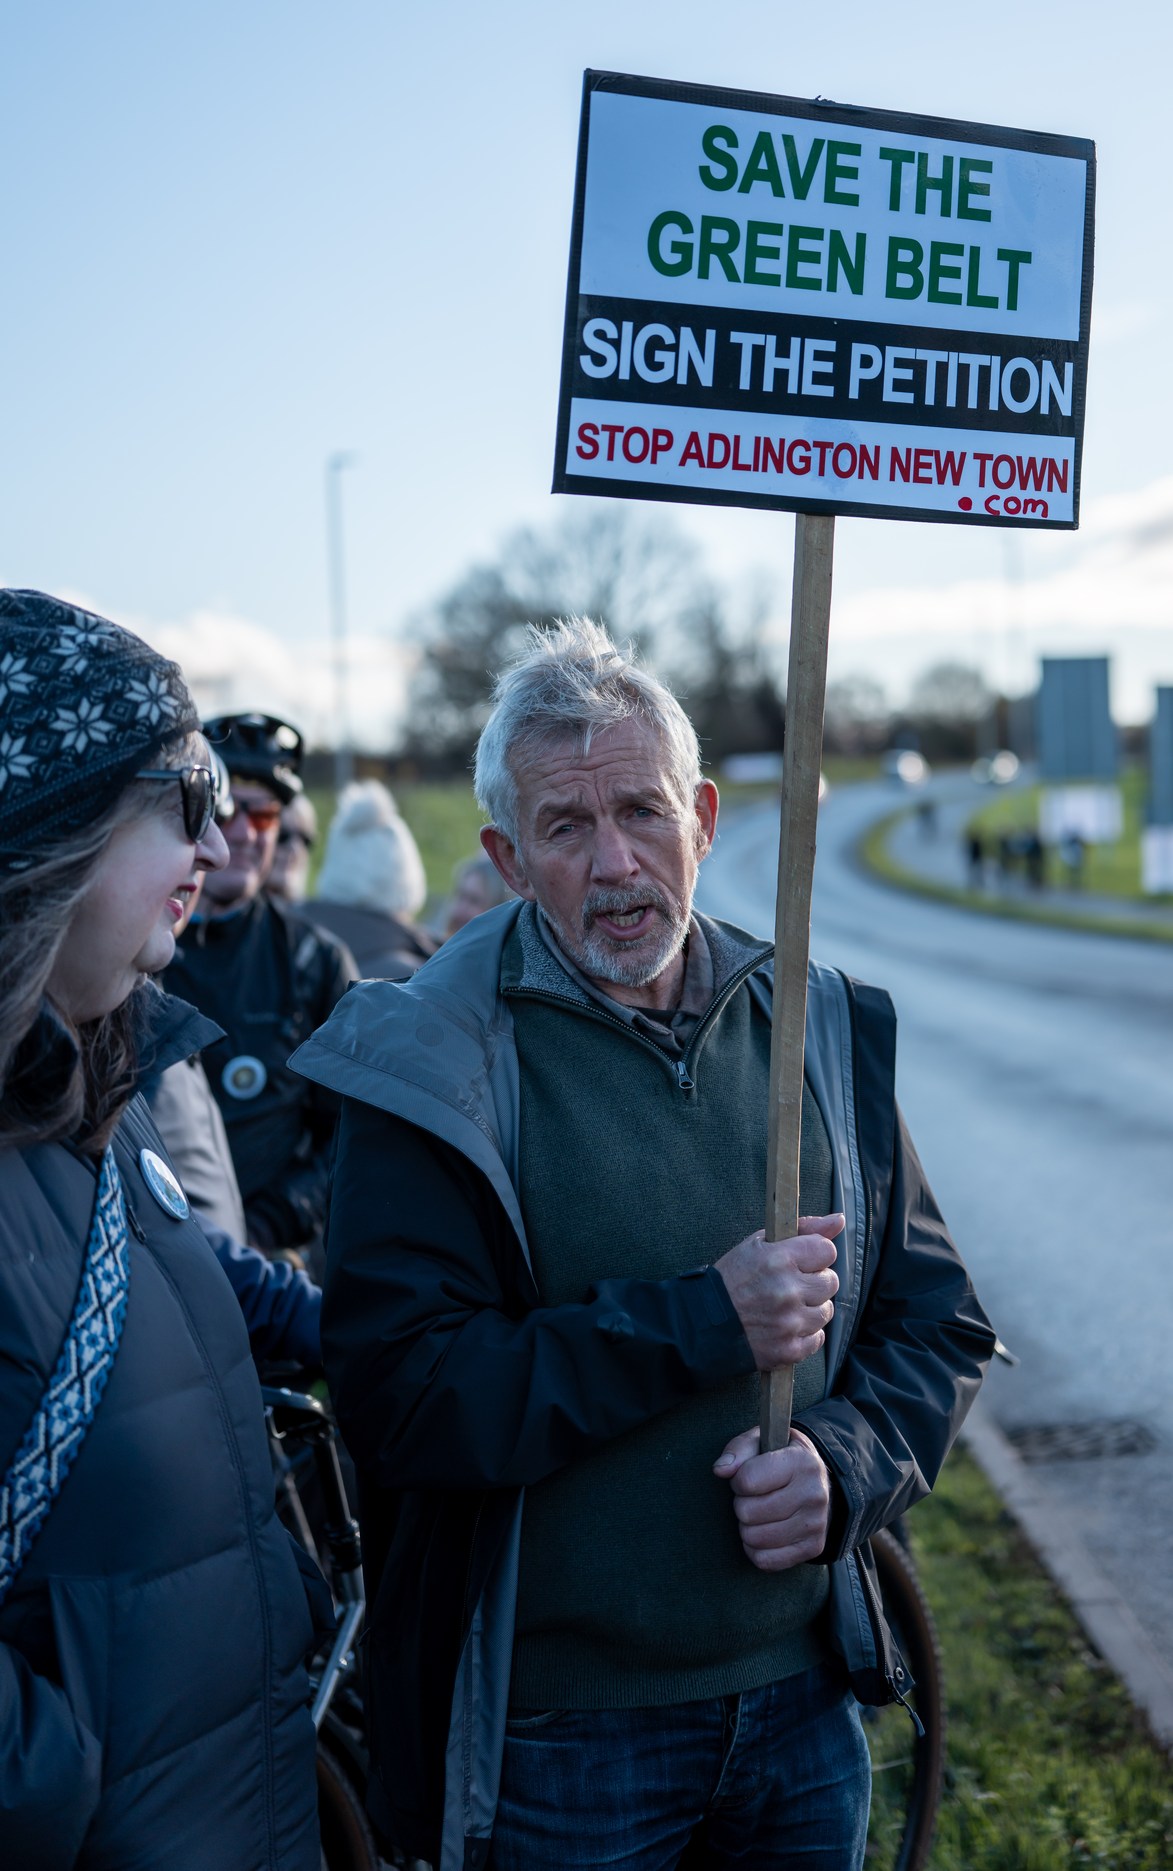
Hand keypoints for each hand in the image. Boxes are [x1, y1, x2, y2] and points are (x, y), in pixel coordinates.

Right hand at [713, 1214, 841, 1368]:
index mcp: (779, 1259)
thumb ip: (804, 1229)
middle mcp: (787, 1290)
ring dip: (811, 1308)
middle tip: (792, 1285)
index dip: (816, 1255)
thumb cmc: (731, 1279)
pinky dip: (805, 1333)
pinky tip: (785, 1325)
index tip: (802, 1261)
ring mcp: (789, 1323)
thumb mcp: (759, 1243)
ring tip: (786, 1306)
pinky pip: (817, 1338)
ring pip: (826, 1311)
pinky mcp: (789, 1349)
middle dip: (815, 1281)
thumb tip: (839, 1219)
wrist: (702, 1323)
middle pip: (831, 1281)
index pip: (827, 1250)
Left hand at [713, 1425, 831, 1570]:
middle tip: (753, 1497)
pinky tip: (763, 1531)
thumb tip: (720, 1470)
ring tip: (758, 1513)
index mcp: (801, 1462)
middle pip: (748, 1512)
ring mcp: (816, 1524)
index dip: (737, 1480)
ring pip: (755, 1538)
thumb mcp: (760, 1442)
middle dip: (741, 1504)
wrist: (815, 1480)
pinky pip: (766, 1561)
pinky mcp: (813, 1548)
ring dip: (747, 1527)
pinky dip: (755, 1549)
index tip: (746, 1476)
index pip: (748, 1480)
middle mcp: (814, 1494)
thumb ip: (738, 1450)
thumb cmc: (779, 1458)